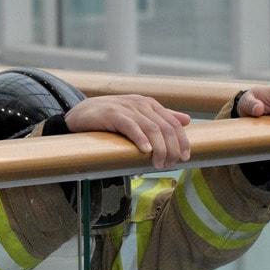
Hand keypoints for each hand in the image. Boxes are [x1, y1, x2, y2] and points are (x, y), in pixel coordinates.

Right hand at [65, 95, 191, 168]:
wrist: (82, 113)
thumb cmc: (112, 118)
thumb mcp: (139, 115)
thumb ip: (163, 117)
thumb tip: (187, 120)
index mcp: (150, 104)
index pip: (173, 123)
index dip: (182, 141)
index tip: (185, 158)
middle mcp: (141, 104)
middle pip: (165, 127)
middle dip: (171, 149)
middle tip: (170, 165)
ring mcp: (127, 108)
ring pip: (151, 129)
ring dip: (159, 149)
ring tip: (159, 164)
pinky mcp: (112, 114)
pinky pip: (130, 126)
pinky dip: (140, 139)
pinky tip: (146, 151)